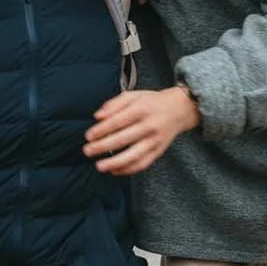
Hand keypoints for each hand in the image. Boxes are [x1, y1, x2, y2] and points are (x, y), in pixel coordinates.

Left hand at [85, 87, 200, 175]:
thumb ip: (114, 104)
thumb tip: (97, 116)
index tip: (88, 136)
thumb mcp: (133, 95)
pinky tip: (114, 170)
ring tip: (99, 166)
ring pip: (133, 156)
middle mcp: (149, 126)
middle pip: (123, 139)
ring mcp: (155, 141)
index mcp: (142, 109)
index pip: (118, 121)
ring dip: (114, 163)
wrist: (179, 109)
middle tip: (87, 151)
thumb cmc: (151, 102)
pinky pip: (142, 164)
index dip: (101, 130)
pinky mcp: (158, 152)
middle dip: (102, 147)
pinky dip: (128, 170)